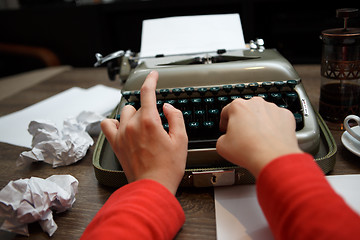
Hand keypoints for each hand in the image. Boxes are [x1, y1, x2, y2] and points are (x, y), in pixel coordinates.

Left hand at [101, 71, 187, 194]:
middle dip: (150, 112)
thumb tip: (168, 108)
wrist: (152, 186)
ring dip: (134, 115)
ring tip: (142, 128)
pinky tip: (122, 127)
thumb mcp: (181, 140)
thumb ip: (176, 118)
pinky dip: (114, 122)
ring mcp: (122, 134)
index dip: (151, 80)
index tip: (153, 74)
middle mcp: (132, 125)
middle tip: (158, 127)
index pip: (147, 92)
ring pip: (125, 112)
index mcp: (150, 121)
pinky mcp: (115, 144)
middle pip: (139, 106)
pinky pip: (107, 125)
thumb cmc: (168, 167)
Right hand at [216, 97, 302, 177]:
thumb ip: (222, 138)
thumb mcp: (221, 146)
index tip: (226, 129)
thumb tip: (226, 139)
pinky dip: (274, 127)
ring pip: (263, 114)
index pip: (226, 111)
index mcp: (238, 106)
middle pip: (246, 110)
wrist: (273, 159)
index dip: (224, 122)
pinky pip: (277, 119)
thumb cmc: (249, 150)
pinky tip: (270, 139)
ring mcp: (273, 109)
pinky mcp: (286, 116)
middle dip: (244, 122)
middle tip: (242, 136)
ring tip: (258, 139)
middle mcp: (256, 103)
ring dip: (259, 123)